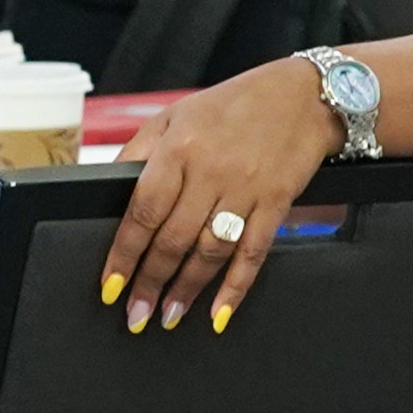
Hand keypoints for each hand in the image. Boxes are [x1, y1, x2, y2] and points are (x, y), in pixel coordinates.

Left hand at [98, 60, 347, 334]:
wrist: (304, 95)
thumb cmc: (232, 105)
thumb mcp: (173, 116)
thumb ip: (139, 154)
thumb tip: (108, 192)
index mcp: (178, 149)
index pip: (143, 212)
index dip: (124, 255)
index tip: (110, 286)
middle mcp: (211, 171)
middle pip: (173, 239)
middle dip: (150, 283)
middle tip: (135, 315)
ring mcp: (247, 189)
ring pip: (210, 251)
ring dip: (187, 290)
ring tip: (168, 316)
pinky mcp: (277, 203)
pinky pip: (253, 253)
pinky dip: (236, 287)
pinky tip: (220, 314)